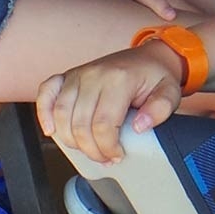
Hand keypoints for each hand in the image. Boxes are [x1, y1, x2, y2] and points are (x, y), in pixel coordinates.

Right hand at [37, 45, 183, 164]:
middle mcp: (94, 75)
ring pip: (62, 116)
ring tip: (88, 149)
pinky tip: (51, 129)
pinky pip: (46, 92)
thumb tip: (139, 126)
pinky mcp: (69, 76)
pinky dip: (44, 112)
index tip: (117, 155)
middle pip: (79, 125)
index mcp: (119, 79)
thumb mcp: (170, 92)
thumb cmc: (156, 76)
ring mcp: (78, 74)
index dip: (107, 148)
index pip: (103, 125)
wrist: (150, 56)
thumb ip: (160, 110)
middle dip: (91, 150)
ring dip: (71, 141)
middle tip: (105, 157)